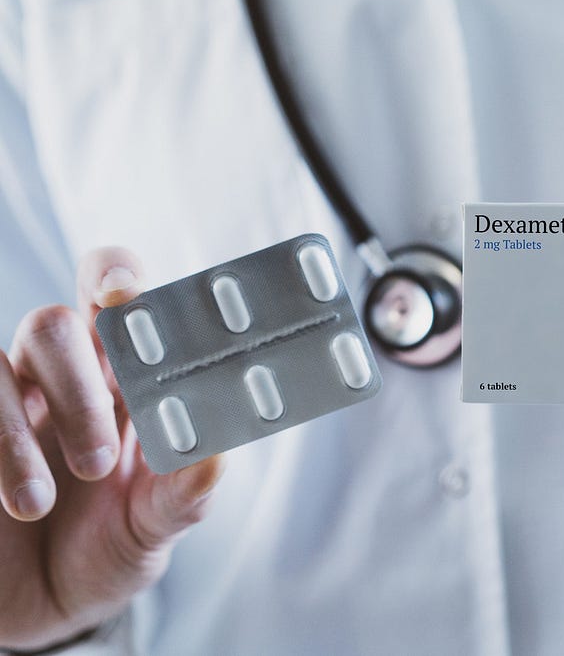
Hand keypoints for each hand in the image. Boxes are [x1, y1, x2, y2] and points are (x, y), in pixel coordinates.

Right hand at [0, 248, 223, 650]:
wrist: (43, 610)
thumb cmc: (107, 549)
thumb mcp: (152, 529)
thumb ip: (183, 494)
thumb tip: (218, 458)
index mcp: (124, 382)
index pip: (115, 299)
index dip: (114, 275)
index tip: (123, 294)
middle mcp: (61, 381)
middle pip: (51, 325)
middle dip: (77, 385)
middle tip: (99, 460)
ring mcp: (4, 407)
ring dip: (17, 434)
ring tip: (41, 504)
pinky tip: (16, 504)